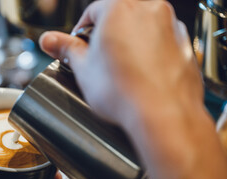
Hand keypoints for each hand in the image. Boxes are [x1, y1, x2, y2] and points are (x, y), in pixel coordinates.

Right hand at [39, 0, 203, 129]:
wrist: (162, 114)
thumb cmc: (125, 91)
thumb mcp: (83, 68)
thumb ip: (65, 48)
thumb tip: (49, 41)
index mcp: (119, 8)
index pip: (92, 11)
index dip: (82, 31)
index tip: (80, 45)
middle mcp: (149, 10)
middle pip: (119, 17)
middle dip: (106, 36)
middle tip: (98, 60)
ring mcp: (170, 26)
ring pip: (141, 28)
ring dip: (129, 42)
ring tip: (120, 70)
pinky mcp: (183, 44)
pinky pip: (160, 41)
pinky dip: (149, 52)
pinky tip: (140, 73)